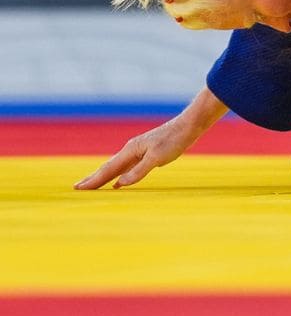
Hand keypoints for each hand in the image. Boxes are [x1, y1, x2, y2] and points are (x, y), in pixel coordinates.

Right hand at [74, 117, 203, 189]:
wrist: (188, 126)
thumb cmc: (174, 140)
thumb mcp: (157, 157)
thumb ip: (139, 170)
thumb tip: (120, 184)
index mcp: (130, 150)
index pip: (108, 169)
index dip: (94, 180)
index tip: (78, 188)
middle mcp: (131, 150)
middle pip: (108, 167)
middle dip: (93, 178)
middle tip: (78, 188)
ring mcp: (139, 152)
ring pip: (117, 168)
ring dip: (104, 177)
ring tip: (93, 185)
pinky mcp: (147, 154)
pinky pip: (128, 168)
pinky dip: (120, 176)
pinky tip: (119, 183)